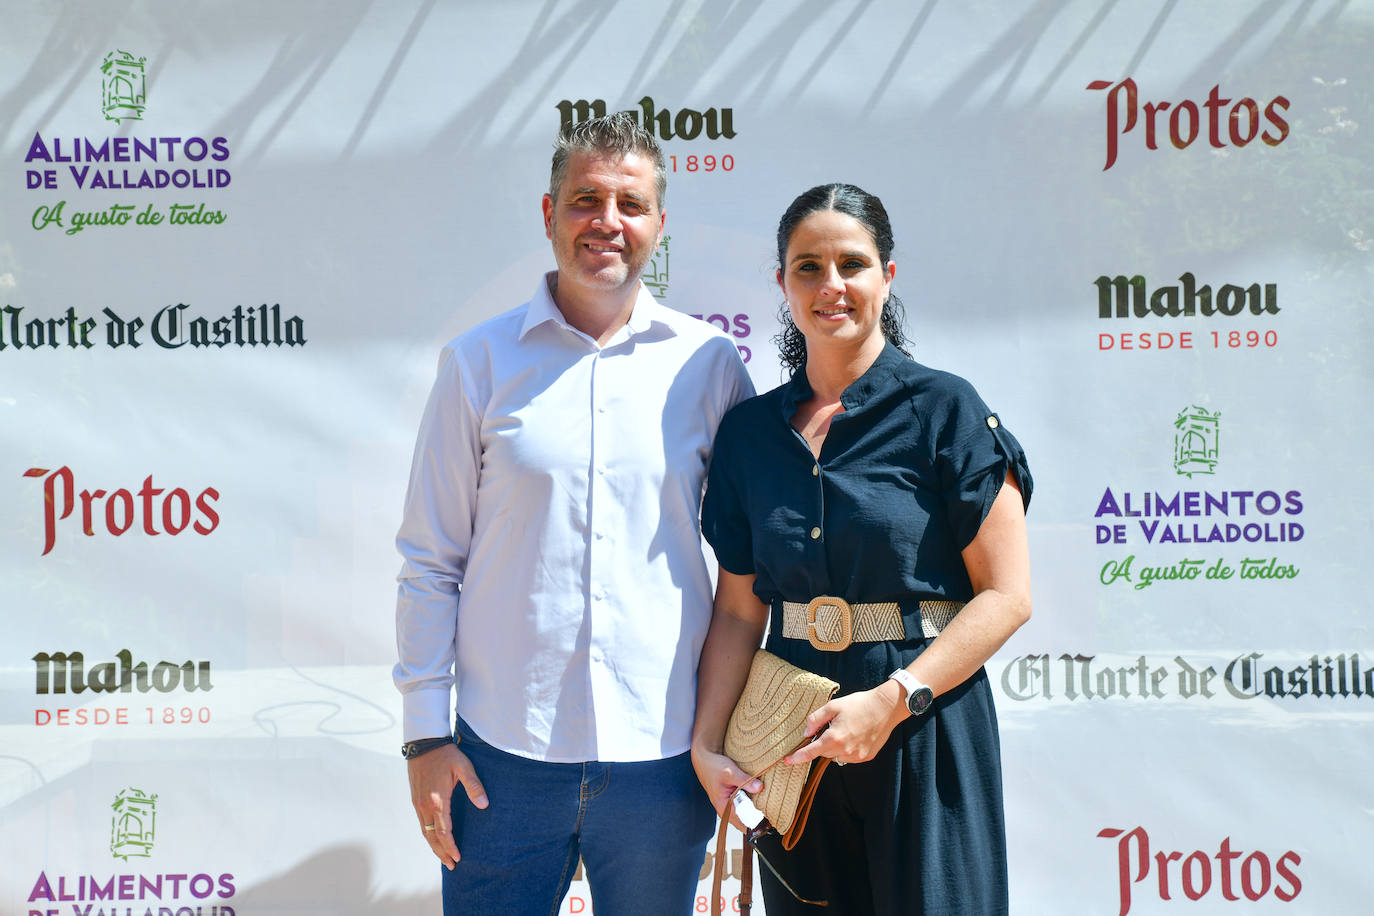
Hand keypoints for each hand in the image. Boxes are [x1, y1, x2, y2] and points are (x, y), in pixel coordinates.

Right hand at [408, 743, 487, 868]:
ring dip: (434, 846)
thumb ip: (474, 786)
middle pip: (432, 837)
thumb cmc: (446, 754)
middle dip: (441, 853)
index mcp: (437, 800)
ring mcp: (418, 803)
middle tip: (451, 866)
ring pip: (425, 831)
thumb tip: (484, 805)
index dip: (451, 847)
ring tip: (443, 858)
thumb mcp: (464, 766)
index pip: (444, 831)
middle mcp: (424, 805)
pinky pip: (421, 823)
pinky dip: (428, 835)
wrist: (423, 743)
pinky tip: (434, 838)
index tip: (458, 858)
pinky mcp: (415, 799)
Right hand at [691, 744, 762, 830]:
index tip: (770, 818)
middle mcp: (726, 810)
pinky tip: (759, 796)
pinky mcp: (732, 799)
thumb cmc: (713, 766)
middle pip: (746, 821)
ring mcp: (729, 805)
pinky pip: (744, 806)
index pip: (744, 823)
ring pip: (745, 814)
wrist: (705, 759)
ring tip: (766, 802)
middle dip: (758, 818)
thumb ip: (745, 781)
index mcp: (724, 808)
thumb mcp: (730, 772)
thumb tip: (760, 788)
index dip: (757, 822)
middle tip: (771, 810)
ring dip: (755, 810)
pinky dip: (751, 802)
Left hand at [784, 682, 905, 766]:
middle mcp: (845, 751)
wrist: (886, 708)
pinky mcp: (866, 757)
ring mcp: (857, 756)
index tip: (786, 761)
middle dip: (822, 742)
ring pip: (836, 756)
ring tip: (846, 729)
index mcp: (834, 738)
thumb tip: (806, 732)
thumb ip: (816, 719)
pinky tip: (855, 735)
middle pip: (824, 753)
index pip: (811, 752)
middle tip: (830, 727)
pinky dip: (847, 749)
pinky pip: (849, 757)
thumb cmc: (859, 704)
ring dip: (835, 746)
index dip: (797, 757)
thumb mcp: (833, 706)